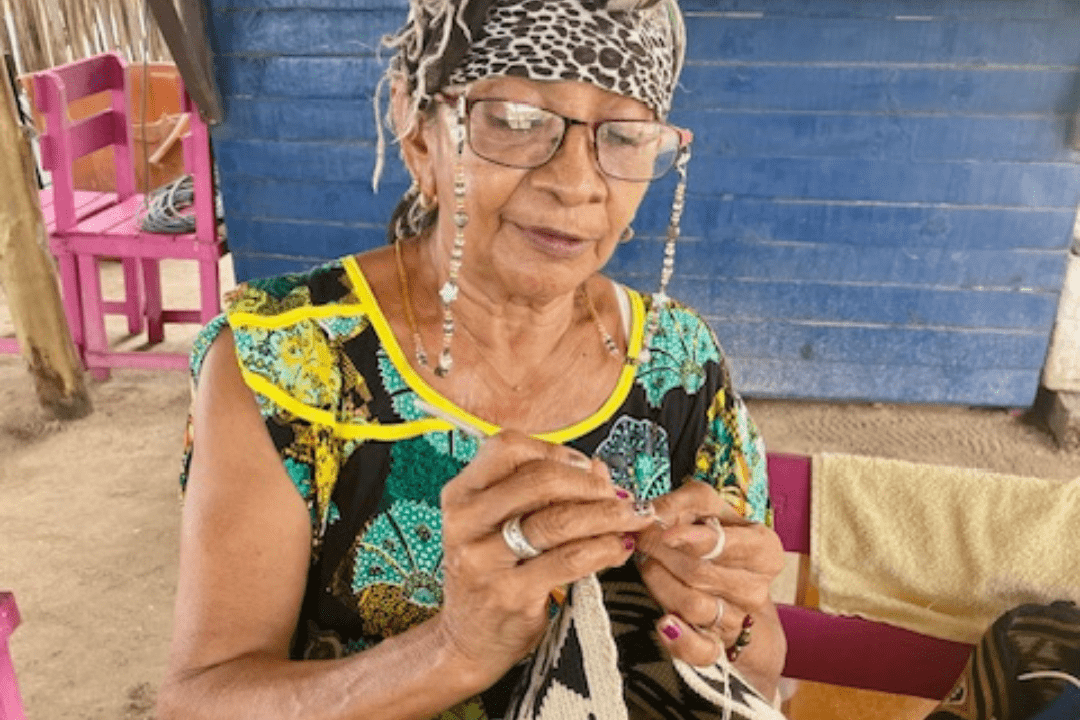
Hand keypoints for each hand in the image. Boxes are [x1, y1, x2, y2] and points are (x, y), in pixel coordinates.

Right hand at [436, 431, 653, 686]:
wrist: (468, 640)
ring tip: (632, 519)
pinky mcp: (510, 593)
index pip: (508, 448)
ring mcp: (484, 559)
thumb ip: (547, 492)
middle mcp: (465, 522)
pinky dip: (604, 549)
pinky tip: (619, 548)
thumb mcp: (502, 525)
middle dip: (591, 485)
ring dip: (607, 516)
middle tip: (621, 496)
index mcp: (460, 494)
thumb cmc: (492, 574)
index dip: (555, 452)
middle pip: (540, 480)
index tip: (588, 468)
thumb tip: (600, 468)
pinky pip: (570, 560)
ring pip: (559, 520)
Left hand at [635, 480, 783, 666]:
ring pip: (693, 605)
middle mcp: (756, 587)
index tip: (664, 532)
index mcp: (763, 549)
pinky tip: (665, 622)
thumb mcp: (704, 510)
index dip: (693, 538)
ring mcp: (739, 619)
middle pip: (701, 573)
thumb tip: (650, 512)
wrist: (730, 590)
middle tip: (642, 540)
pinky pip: (700, 649)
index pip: (727, 544)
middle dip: (663, 554)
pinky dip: (680, 638)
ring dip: (659, 582)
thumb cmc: (714, 540)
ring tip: (647, 565)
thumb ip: (679, 503)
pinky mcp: (717, 647)